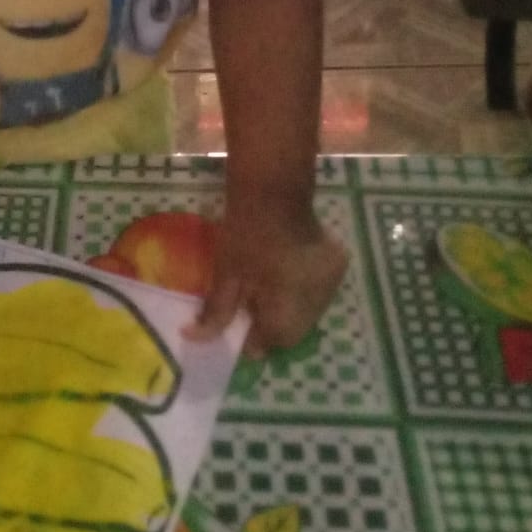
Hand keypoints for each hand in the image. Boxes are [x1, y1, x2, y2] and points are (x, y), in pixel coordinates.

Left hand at [186, 210, 346, 358]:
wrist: (274, 190)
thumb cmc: (245, 234)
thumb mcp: (225, 275)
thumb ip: (216, 312)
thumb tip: (193, 337)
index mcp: (291, 308)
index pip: (275, 341)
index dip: (254, 338)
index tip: (239, 327)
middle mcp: (319, 302)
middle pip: (294, 328)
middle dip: (272, 324)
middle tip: (251, 305)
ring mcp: (332, 283)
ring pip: (309, 310)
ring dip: (290, 308)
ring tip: (268, 286)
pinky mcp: (339, 265)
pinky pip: (319, 290)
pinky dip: (304, 289)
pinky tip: (287, 272)